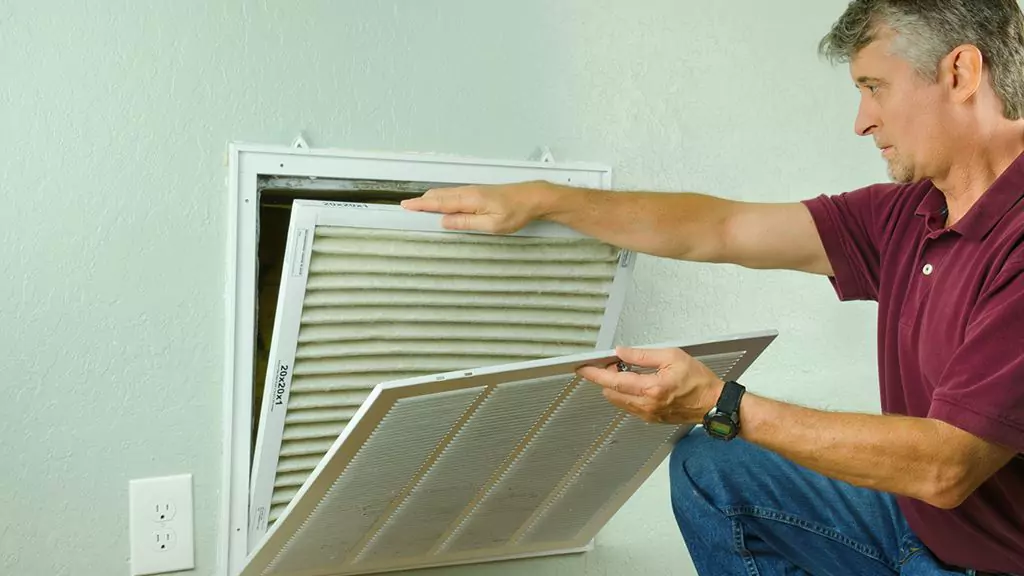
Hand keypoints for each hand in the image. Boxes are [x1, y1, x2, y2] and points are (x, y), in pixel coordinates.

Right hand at [399, 181, 545, 233]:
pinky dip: (442, 198)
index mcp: (469, 199)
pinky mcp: (478, 192)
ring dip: (431, 199)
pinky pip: (454, 194)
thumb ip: (466, 223)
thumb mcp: (492, 225)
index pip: (439, 202)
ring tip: (418, 206)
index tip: (405, 206)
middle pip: (439, 195)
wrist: (533, 197)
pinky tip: (440, 203)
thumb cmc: (516, 212)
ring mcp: (473, 190)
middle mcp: (468, 192)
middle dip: (421, 201)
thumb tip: (444, 222)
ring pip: (446, 193)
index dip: (421, 205)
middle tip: (406, 208)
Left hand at [577, 346, 724, 424]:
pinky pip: (629, 406)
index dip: (595, 373)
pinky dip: (626, 394)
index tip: (582, 368)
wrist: (713, 404)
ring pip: (619, 400)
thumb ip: (642, 355)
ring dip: (616, 386)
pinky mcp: (651, 418)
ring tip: (628, 370)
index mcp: (651, 388)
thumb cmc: (698, 380)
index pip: (613, 381)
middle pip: (611, 392)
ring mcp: (648, 414)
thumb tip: (621, 352)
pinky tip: (637, 383)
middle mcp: (646, 405)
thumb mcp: (672, 357)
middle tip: (615, 361)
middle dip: (607, 376)